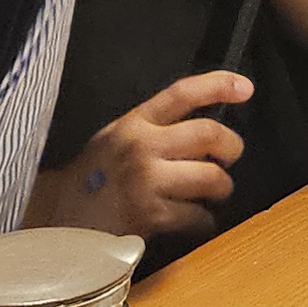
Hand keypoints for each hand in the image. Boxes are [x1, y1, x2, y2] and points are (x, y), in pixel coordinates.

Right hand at [36, 70, 253, 242]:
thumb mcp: (115, 137)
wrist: (62, 217)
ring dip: (221, 187)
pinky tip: (193, 220)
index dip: (218, 85)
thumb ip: (152, 126)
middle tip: (230, 157)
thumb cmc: (94, 178)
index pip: (182, 93)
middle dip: (231, 147)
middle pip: (208, 134)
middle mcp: (142, 146)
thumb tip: (203, 124)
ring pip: (211, 177)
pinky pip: (197, 215)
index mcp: (134, 122)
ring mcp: (146, 180)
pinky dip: (202, 221)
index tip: (245, 88)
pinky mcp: (150, 214)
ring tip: (213, 191)